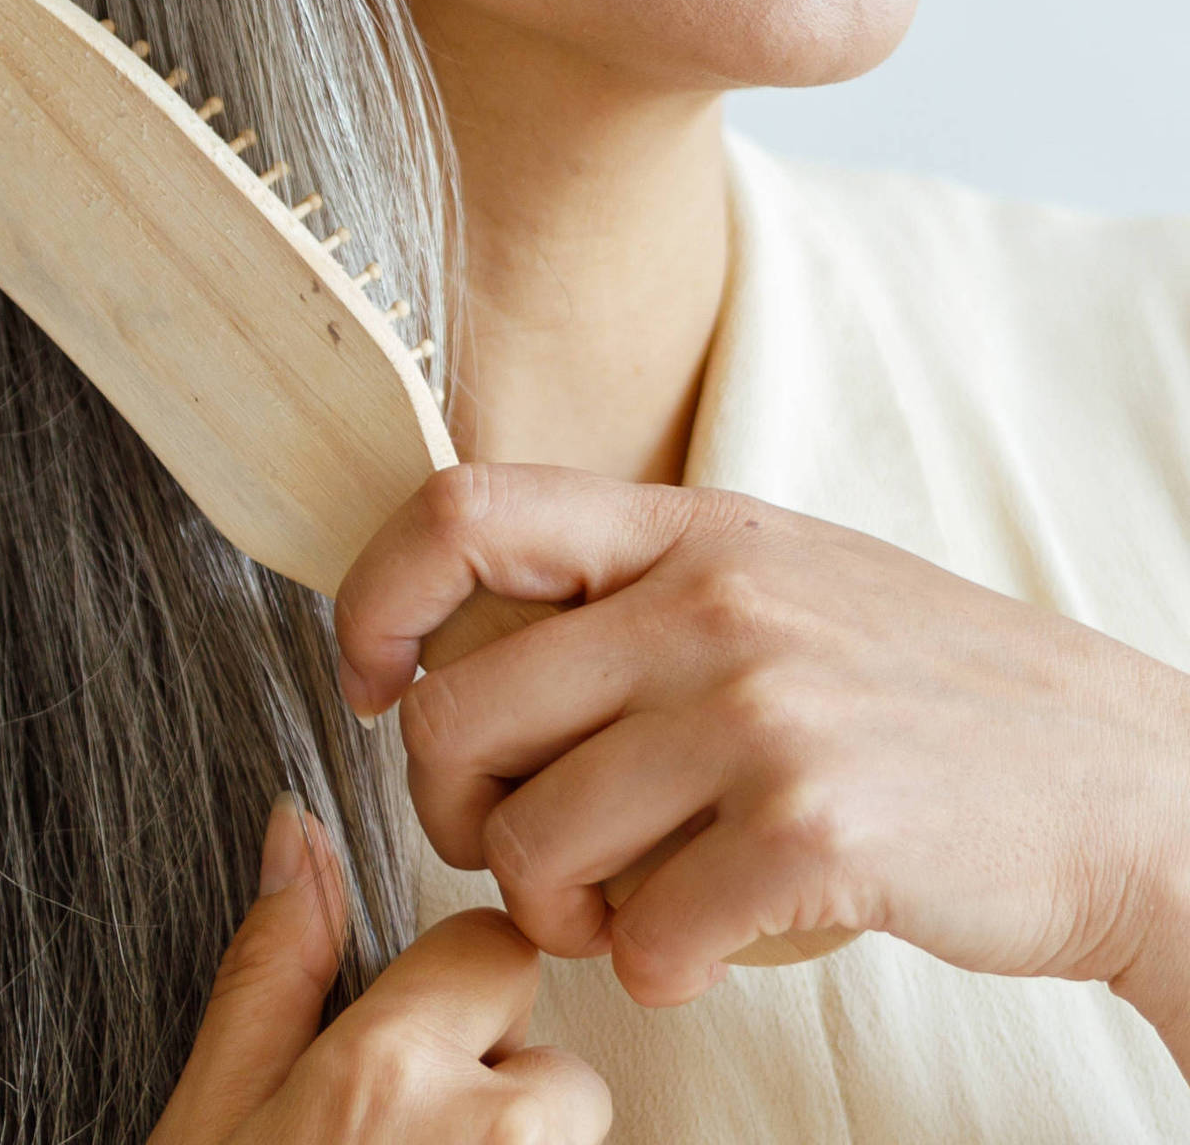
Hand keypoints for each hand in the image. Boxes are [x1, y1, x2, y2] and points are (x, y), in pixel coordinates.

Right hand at [148, 792, 609, 1144]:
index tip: (404, 1044)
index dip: (449, 992)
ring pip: (572, 1134)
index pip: (493, 949)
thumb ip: (270, 972)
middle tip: (410, 1140)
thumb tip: (295, 827)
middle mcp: (489, 1135)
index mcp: (385, 1072)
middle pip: (555, 1056)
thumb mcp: (213, 1113)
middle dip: (497, 1087)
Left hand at [330, 463, 1189, 1026]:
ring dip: (550, 911)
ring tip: (620, 910)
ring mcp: (759, 711)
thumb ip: (631, 594)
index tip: (370, 683)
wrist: (1130, 784)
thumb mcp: (777, 580)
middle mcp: (709, 603)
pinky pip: (643, 935)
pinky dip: (653, 971)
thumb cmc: (930, 696)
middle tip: (513, 849)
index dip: (372, 604)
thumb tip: (454, 648)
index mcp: (686, 528)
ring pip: (528, 839)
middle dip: (451, 811)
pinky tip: (701, 951)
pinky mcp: (812, 830)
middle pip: (451, 712)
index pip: (457, 512)